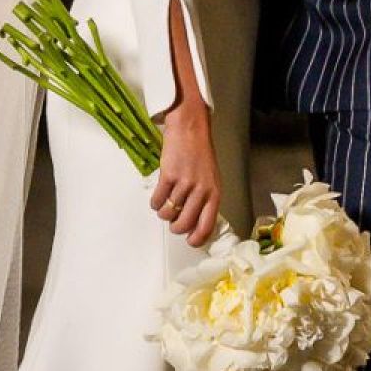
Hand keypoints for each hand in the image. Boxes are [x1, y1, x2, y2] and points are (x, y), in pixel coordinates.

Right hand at [151, 107, 221, 247]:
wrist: (190, 129)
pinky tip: (158, 196)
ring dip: (163, 213)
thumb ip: (205, 200)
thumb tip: (194, 223)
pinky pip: (158, 201)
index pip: (206, 226)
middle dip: (175, 227)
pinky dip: (155, 203)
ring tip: (165, 204)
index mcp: (214, 193)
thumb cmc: (200, 154)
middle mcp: (201, 191)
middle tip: (173, 221)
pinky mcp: (168, 176)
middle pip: (183, 224)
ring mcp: (184, 183)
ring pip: (168, 214)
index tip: (189, 241)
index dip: (196, 239)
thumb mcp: (210, 179)